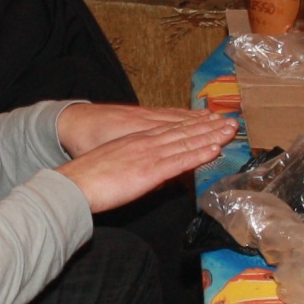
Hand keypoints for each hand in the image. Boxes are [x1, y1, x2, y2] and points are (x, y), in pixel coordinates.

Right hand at [55, 111, 235, 214]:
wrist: (73, 183)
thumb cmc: (86, 179)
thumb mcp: (112, 165)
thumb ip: (132, 165)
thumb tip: (146, 174)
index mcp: (136, 139)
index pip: (170, 129)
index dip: (192, 124)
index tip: (209, 120)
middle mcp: (145, 141)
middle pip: (183, 131)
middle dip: (208, 126)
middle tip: (230, 121)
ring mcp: (149, 154)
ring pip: (186, 142)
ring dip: (210, 135)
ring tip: (229, 130)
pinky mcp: (150, 170)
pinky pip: (180, 160)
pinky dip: (199, 153)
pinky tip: (214, 149)